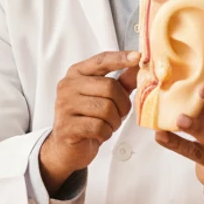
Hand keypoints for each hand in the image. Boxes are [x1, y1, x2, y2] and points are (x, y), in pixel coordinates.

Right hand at [39, 50, 140, 191]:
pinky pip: (99, 127)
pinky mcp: (67, 126)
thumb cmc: (87, 118)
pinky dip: (105, 133)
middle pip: (109, 87)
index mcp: (76, 73)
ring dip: (114, 121)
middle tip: (119, 114)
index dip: (121, 58)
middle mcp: (68, 85)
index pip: (101, 61)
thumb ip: (121, 82)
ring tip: (107, 125)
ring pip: (106, 109)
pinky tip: (98, 134)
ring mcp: (65, 105)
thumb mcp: (104, 97)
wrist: (66, 146)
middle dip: (122, 104)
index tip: (138, 57)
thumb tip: (138, 65)